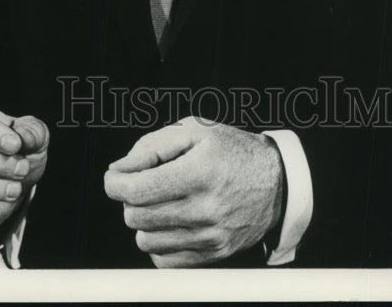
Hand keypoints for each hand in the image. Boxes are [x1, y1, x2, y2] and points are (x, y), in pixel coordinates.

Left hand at [104, 117, 282, 266]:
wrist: (277, 181)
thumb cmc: (230, 150)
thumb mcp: (195, 130)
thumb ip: (152, 145)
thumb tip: (119, 169)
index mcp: (199, 172)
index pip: (137, 190)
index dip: (114, 183)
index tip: (114, 177)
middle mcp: (205, 208)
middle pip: (136, 217)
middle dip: (129, 199)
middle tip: (143, 184)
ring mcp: (210, 236)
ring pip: (146, 241)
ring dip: (143, 222)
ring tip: (159, 203)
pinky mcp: (214, 254)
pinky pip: (165, 261)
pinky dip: (158, 243)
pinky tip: (170, 223)